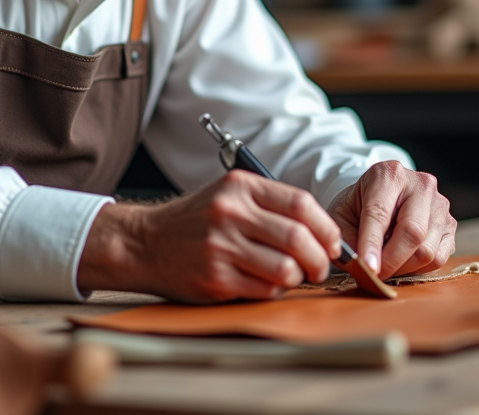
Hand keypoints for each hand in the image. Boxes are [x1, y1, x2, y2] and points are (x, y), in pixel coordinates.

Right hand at [76, 170, 340, 302]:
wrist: (145, 242)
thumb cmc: (196, 220)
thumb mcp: (229, 194)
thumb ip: (270, 205)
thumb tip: (322, 232)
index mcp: (240, 187)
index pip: (301, 203)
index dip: (326, 227)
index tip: (333, 242)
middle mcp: (230, 213)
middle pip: (298, 238)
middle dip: (320, 258)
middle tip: (321, 267)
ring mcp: (221, 246)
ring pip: (285, 269)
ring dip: (298, 278)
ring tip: (294, 277)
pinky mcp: (215, 278)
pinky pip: (264, 289)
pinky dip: (275, 290)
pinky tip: (267, 284)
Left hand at [328, 161, 455, 279]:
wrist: (382, 196)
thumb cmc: (359, 205)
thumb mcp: (341, 215)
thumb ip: (346, 238)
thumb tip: (361, 264)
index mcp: (388, 175)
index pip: (380, 213)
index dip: (372, 244)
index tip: (367, 267)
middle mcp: (420, 185)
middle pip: (412, 232)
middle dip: (391, 261)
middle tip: (374, 274)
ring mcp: (440, 204)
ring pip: (427, 250)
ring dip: (403, 267)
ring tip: (386, 263)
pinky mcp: (450, 224)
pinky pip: (439, 258)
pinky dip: (419, 268)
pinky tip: (403, 260)